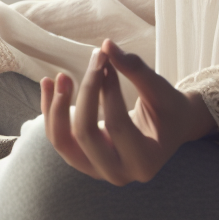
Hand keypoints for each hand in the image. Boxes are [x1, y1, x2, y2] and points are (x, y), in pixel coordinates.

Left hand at [41, 39, 217, 184]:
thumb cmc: (169, 108)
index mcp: (144, 161)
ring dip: (56, 108)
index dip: (108, 88)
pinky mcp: (83, 160)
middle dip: (84, 93)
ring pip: (63, 144)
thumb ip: (135, 69)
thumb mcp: (160, 89)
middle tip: (92, 59)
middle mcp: (118, 174)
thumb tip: (107, 45)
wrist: (170, 129)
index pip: (117, 123)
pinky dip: (50, 112)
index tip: (107, 58)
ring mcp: (97, 171)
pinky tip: (48, 84)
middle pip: (86, 135)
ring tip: (60, 76)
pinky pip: (59, 139)